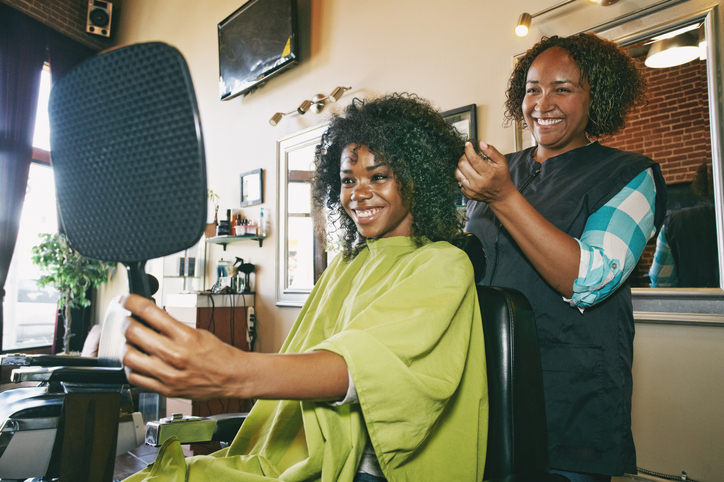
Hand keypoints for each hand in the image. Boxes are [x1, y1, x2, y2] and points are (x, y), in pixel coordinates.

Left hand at [120, 294, 246, 398]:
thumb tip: (149, 317)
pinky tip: (136, 361)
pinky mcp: (164, 389)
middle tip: (128, 321)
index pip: (149, 311)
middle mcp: (174, 354)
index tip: (126, 300)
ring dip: (126, 345)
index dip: (131, 301)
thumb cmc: (217, 354)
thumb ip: (172, 326)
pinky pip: (134, 378)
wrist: (231, 377)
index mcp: (185, 336)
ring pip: (128, 356)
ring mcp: (168, 374)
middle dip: (126, 323)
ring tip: (131, 343)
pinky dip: (131, 367)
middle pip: (133, 332)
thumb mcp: (197, 332)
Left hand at [456, 140, 515, 203]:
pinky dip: (462, 175)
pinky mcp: (467, 194)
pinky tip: (469, 174)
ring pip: (457, 172)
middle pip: (463, 164)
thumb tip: (481, 143)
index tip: (468, 145)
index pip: (473, 159)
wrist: (501, 195)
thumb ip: (491, 151)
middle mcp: (479, 183)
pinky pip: (458, 181)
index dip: (468, 150)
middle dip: (464, 156)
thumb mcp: (501, 162)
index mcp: (488, 174)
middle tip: (469, 155)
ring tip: (468, 164)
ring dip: (461, 166)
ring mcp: (472, 189)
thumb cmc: (501, 177)